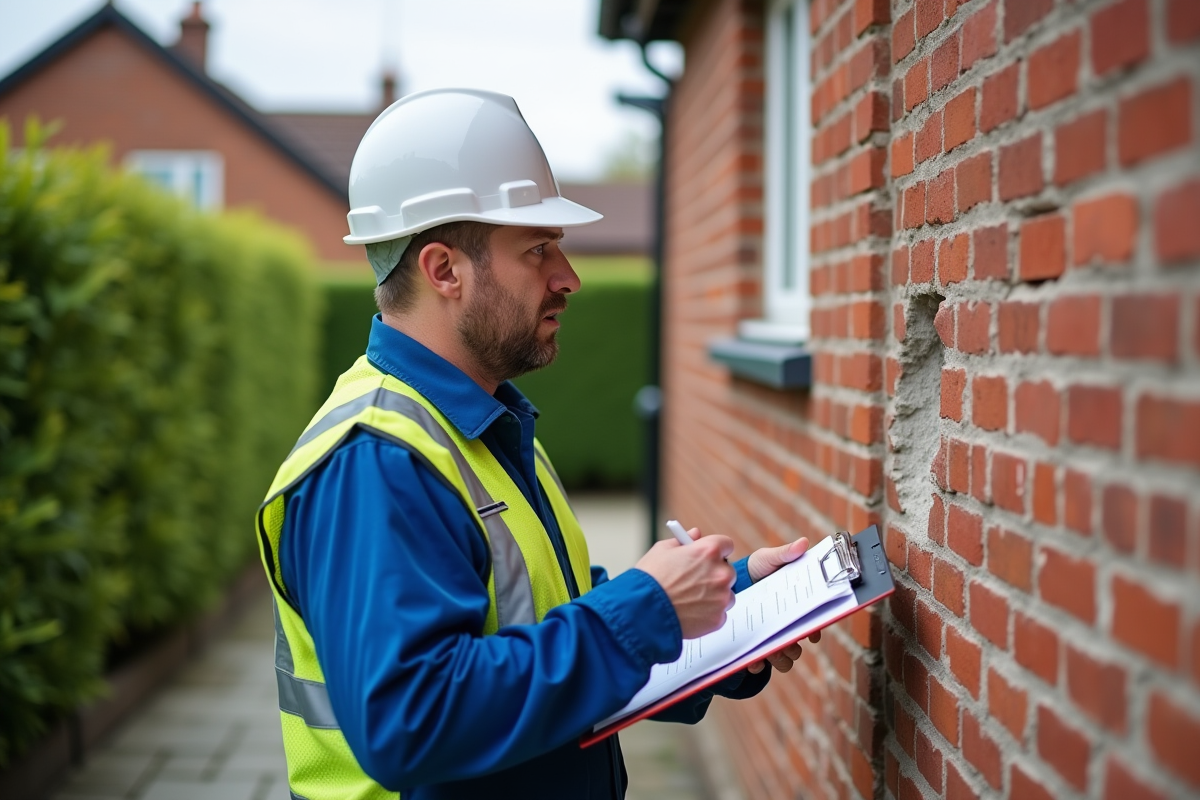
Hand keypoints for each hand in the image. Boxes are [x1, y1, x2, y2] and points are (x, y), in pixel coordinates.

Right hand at [634, 527, 735, 638]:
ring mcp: (721, 597)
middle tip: (696, 581)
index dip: (716, 550)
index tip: (711, 556)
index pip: (726, 544)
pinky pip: (719, 613)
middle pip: (727, 570)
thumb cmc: (649, 580)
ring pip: (726, 594)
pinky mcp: (718, 618)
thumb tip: (695, 535)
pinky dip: (709, 614)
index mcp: (708, 551)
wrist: (642, 612)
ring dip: (714, 595)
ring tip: (690, 599)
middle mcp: (720, 573)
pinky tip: (690, 612)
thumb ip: (683, 541)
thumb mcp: (662, 550)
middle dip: (714, 574)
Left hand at [744, 537, 820, 673]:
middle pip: (798, 646)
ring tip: (770, 653)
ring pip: (783, 659)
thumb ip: (786, 553)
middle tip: (787, 644)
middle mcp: (786, 625)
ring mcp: (771, 636)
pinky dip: (758, 664)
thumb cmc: (758, 568)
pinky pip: (760, 662)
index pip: (813, 624)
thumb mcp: (770, 558)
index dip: (815, 631)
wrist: (733, 579)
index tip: (812, 634)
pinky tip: (753, 660)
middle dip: (794, 649)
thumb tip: (804, 543)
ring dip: (779, 659)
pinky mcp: (754, 644)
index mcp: (796, 607)